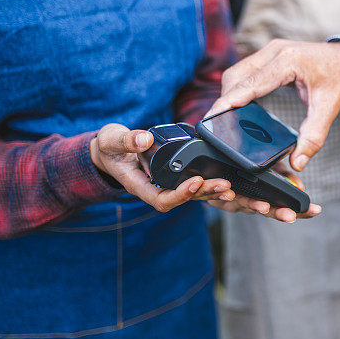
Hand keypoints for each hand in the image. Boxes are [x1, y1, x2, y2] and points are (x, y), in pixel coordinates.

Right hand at [90, 123, 234, 211]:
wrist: (109, 151)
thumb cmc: (109, 147)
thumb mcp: (112, 140)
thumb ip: (127, 140)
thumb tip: (144, 139)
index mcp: (139, 185)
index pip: (162, 198)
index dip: (180, 193)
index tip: (195, 180)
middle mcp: (155, 188)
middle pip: (183, 199)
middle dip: (204, 193)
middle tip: (224, 186)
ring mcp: (165, 185)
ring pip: (191, 195)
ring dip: (211, 192)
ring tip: (230, 188)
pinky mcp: (174, 178)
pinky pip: (194, 186)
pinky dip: (210, 186)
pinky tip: (227, 184)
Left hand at [206, 160, 321, 222]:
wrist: (208, 169)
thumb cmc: (242, 169)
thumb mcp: (267, 167)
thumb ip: (282, 175)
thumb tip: (297, 185)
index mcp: (265, 200)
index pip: (286, 207)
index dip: (301, 211)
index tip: (315, 210)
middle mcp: (251, 204)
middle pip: (268, 211)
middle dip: (279, 213)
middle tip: (290, 216)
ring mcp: (233, 202)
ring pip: (245, 206)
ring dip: (255, 206)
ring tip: (264, 206)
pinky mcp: (213, 198)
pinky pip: (219, 199)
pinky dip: (224, 196)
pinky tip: (229, 193)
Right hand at [208, 39, 339, 171]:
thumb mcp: (330, 108)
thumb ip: (313, 136)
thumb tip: (298, 162)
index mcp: (288, 60)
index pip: (250, 83)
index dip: (228, 101)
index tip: (212, 117)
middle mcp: (275, 51)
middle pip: (236, 76)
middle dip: (225, 100)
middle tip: (216, 125)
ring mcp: (271, 50)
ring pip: (237, 72)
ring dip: (230, 93)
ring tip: (224, 119)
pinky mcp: (270, 55)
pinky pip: (246, 71)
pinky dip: (239, 88)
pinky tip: (238, 106)